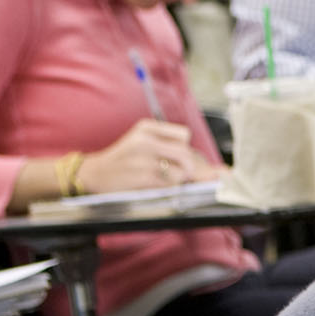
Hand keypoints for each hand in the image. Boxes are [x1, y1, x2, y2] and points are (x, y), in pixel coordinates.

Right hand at [75, 120, 212, 192]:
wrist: (94, 173)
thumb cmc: (125, 160)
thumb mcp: (143, 143)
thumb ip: (173, 150)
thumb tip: (219, 171)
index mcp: (147, 128)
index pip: (184, 135)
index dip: (186, 150)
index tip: (177, 158)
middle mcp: (146, 140)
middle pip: (187, 154)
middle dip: (188, 168)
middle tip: (173, 172)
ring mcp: (144, 159)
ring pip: (182, 171)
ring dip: (176, 179)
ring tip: (158, 177)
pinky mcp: (143, 177)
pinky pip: (171, 184)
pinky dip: (167, 187)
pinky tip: (153, 184)